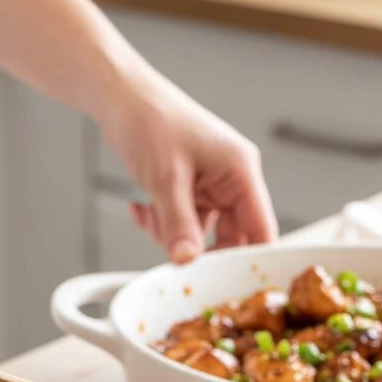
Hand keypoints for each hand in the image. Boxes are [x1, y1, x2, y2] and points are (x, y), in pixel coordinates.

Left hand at [101, 72, 276, 262]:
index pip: (262, 228)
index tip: (228, 284)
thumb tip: (189, 262)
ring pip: (202, 234)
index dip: (251, 260)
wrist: (119, 98)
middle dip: (200, 249)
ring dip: (173, 235)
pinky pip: (182, 223)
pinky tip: (142, 208)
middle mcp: (231, 179)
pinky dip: (160, 223)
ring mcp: (210, 185)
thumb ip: (180, 225)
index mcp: (241, 171)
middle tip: (177, 258)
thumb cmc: (150, 121)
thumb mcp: (166, 180)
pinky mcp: (190, 189)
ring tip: (151, 214)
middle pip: (232, 237)